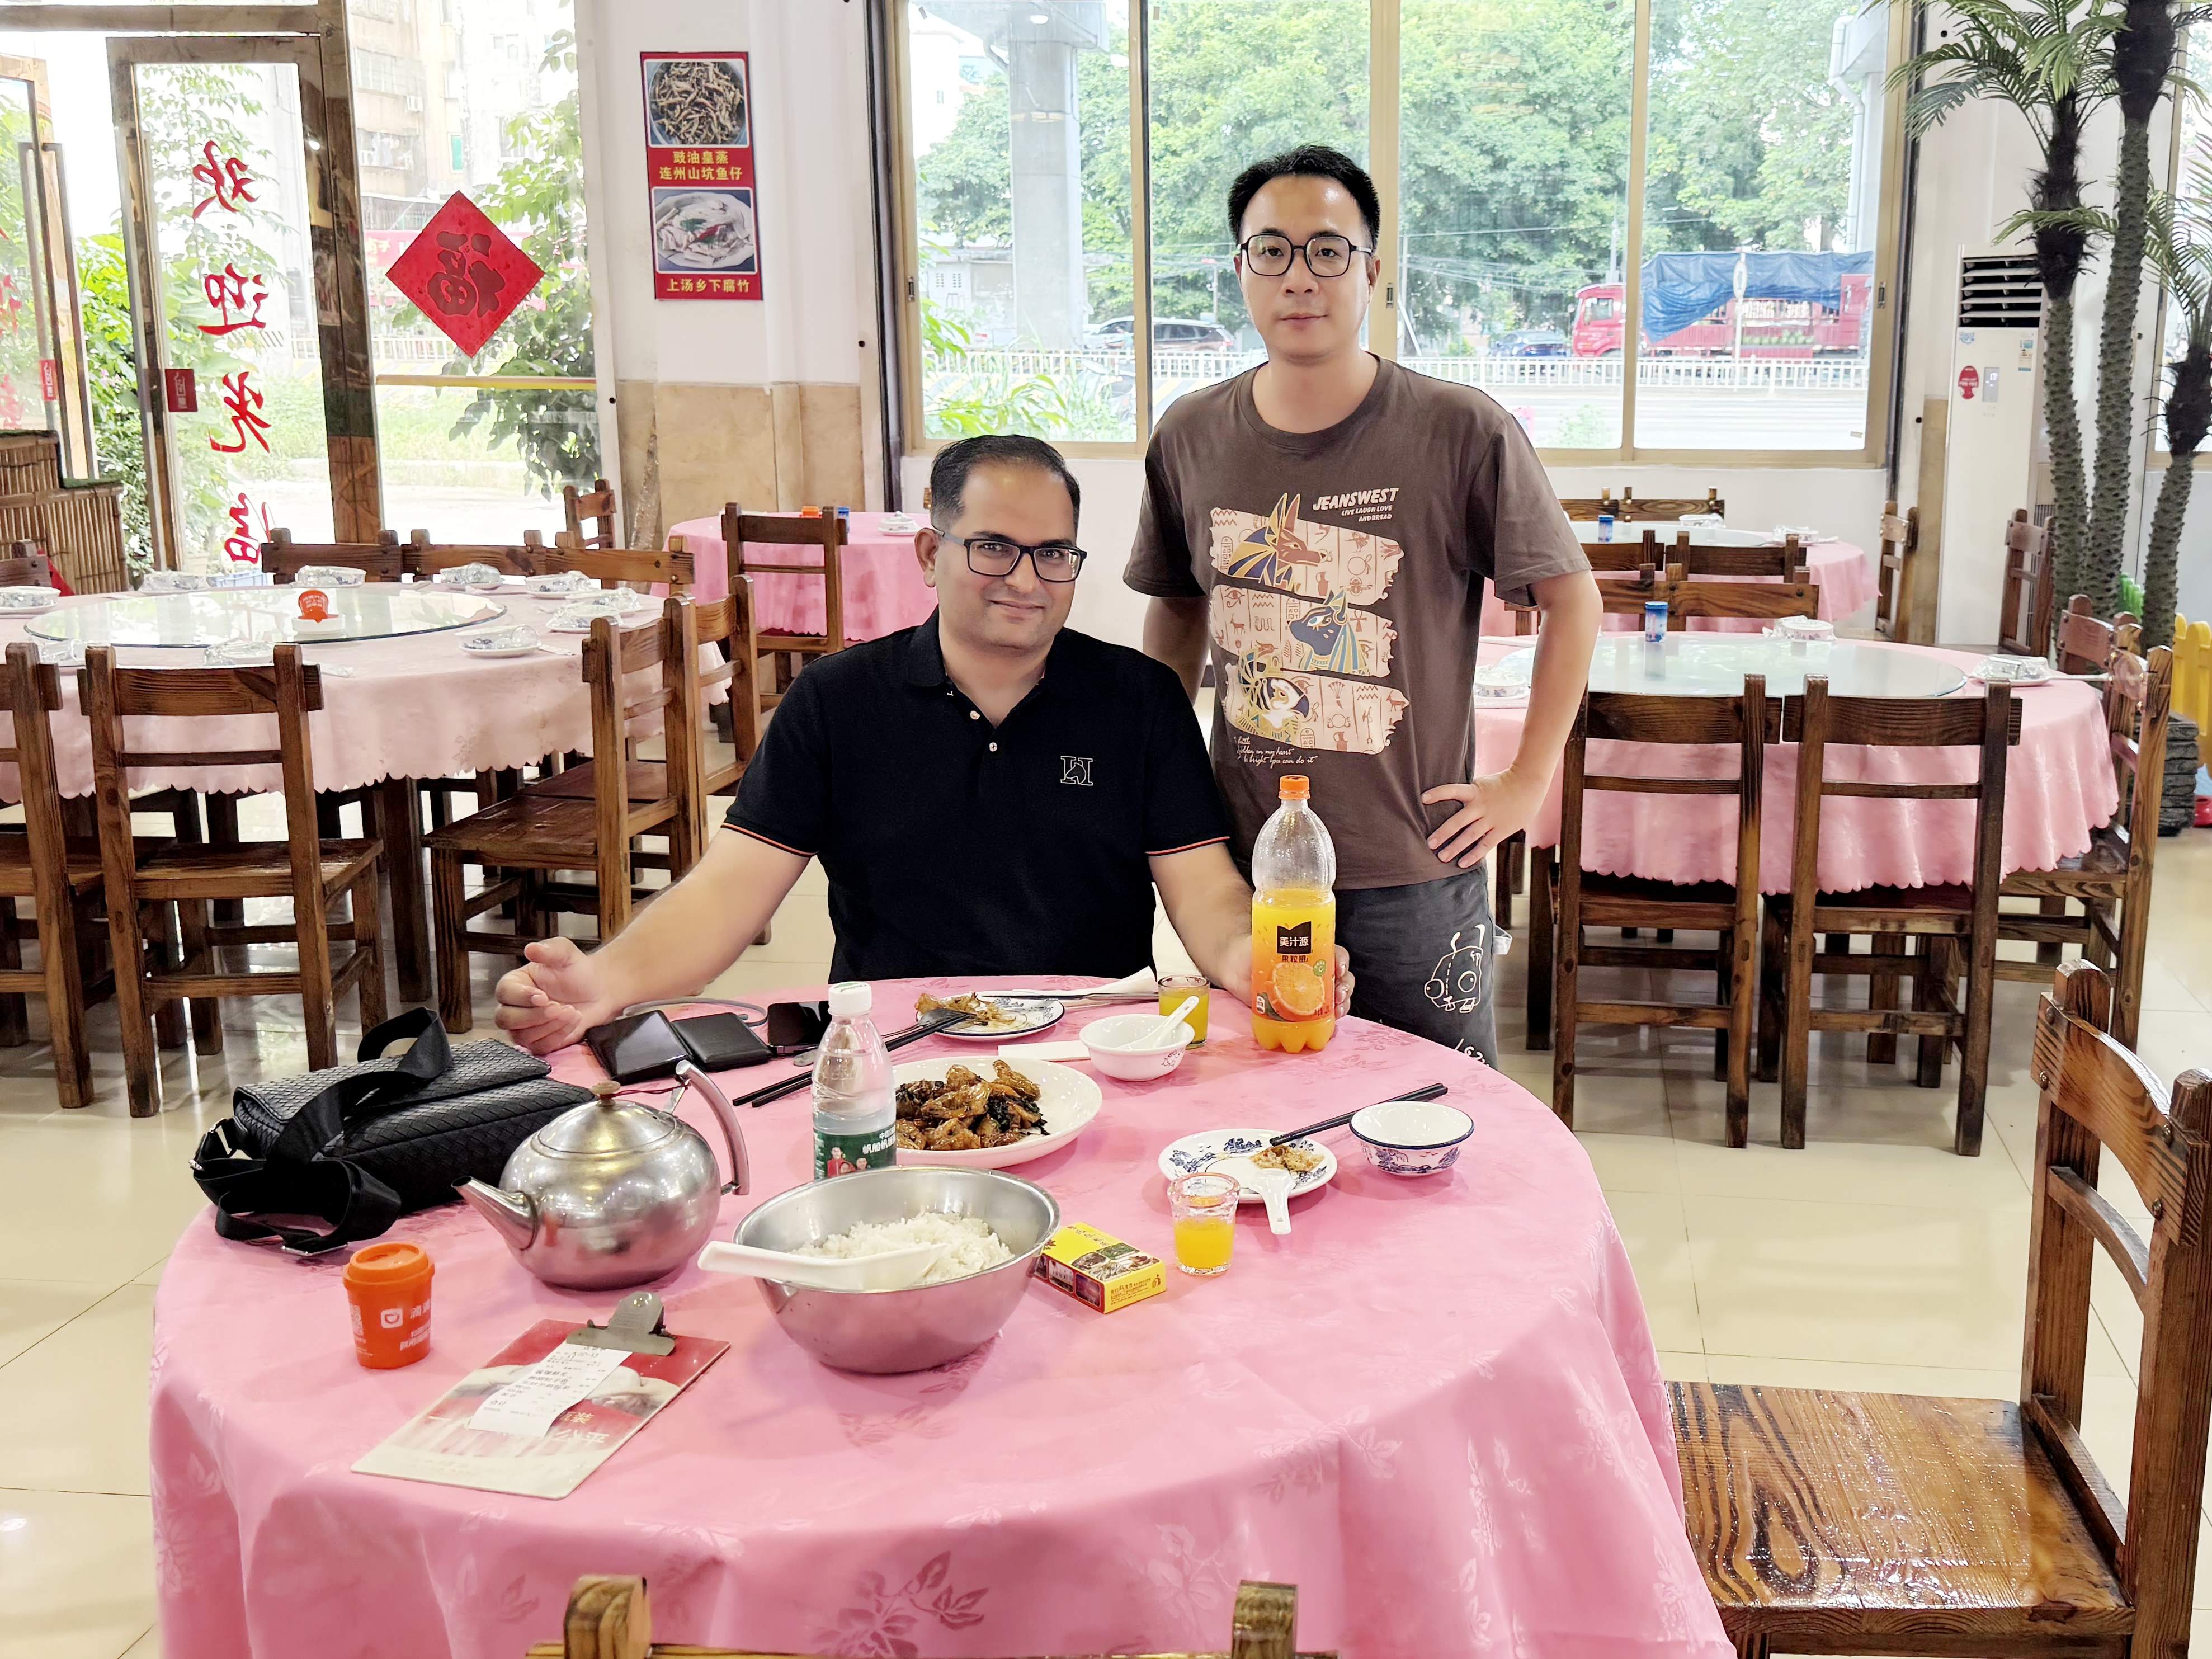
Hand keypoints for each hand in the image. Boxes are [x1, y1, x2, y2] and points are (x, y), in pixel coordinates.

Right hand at [493, 937, 615, 1054]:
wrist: (597, 990)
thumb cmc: (577, 972)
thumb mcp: (566, 954)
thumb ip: (549, 950)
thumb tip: (531, 948)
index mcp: (515, 983)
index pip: (504, 993)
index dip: (522, 997)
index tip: (542, 996)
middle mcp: (515, 1007)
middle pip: (506, 1019)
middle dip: (535, 1016)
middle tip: (560, 1007)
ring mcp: (525, 1027)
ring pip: (523, 1036)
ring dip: (550, 1026)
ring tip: (571, 1012)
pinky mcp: (539, 1041)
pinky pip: (539, 1048)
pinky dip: (558, 1036)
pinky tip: (573, 1022)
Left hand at [1185, 942, 1351, 1015]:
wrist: (1237, 968)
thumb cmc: (1252, 950)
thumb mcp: (1263, 942)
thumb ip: (1269, 945)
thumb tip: (1275, 952)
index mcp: (1312, 951)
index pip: (1335, 953)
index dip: (1342, 960)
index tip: (1338, 968)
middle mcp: (1316, 970)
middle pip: (1341, 977)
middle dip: (1345, 986)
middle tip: (1338, 994)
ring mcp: (1311, 990)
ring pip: (1337, 995)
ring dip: (1343, 1003)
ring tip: (1338, 1009)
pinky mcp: (1304, 1009)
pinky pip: (1324, 1014)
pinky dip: (1332, 1018)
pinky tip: (1333, 1021)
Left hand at [1421, 769, 1545, 868]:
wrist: (1529, 784)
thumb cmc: (1502, 783)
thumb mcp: (1482, 784)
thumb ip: (1469, 794)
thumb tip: (1451, 800)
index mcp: (1475, 791)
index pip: (1452, 790)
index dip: (1438, 793)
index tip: (1423, 798)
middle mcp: (1481, 806)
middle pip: (1458, 821)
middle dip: (1443, 833)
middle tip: (1430, 844)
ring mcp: (1491, 819)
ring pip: (1470, 836)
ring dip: (1455, 848)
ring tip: (1442, 857)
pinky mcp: (1501, 830)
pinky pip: (1485, 845)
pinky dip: (1473, 855)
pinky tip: (1462, 864)